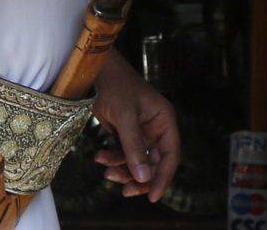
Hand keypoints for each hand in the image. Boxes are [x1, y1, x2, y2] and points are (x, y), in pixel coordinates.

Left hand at [90, 49, 179, 203]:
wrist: (97, 70)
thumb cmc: (116, 86)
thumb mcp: (125, 117)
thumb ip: (134, 147)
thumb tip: (143, 178)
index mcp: (164, 121)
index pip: (170, 156)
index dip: (163, 178)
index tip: (152, 196)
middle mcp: (156, 128)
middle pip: (153, 163)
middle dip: (139, 177)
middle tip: (125, 191)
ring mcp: (141, 131)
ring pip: (136, 161)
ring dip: (122, 169)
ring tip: (106, 172)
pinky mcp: (126, 132)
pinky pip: (123, 153)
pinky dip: (112, 158)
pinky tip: (99, 157)